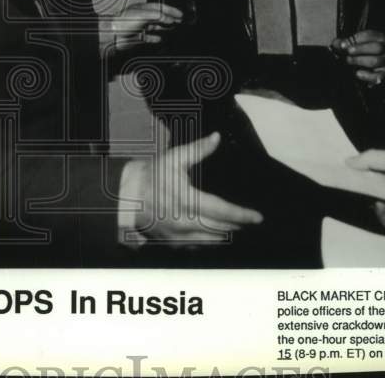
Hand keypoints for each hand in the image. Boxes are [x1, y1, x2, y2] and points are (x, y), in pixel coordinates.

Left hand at [100, 2, 182, 53]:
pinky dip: (156, 38)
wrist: (113, 35)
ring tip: (173, 28)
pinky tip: (160, 39)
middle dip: (170, 18)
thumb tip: (169, 19)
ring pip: (155, 26)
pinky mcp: (138, 36)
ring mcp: (140, 26)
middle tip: (180, 21)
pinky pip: (149, 37)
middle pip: (159, 16)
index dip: (171, 10)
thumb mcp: (144, 15)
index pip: (160, 7)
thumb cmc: (124, 22)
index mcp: (143, 8)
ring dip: (165, 27)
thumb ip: (158, 16)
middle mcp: (142, 16)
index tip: (180, 14)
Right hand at [123, 132, 262, 246]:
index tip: (257, 217)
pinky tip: (216, 236)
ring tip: (238, 227)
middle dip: (238, 225)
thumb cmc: (151, 175)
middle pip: (221, 229)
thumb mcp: (174, 158)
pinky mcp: (172, 243)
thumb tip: (216, 138)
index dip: (242, 215)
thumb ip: (198, 149)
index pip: (223, 211)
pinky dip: (211, 242)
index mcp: (188, 201)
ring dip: (226, 234)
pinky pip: (198, 246)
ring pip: (212, 241)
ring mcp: (178, 236)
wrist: (127, 195)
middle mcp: (185, 223)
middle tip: (251, 222)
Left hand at [331, 30, 384, 85]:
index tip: (343, 44)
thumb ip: (344, 43)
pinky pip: (378, 76)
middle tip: (348, 52)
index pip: (369, 35)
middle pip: (377, 47)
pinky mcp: (384, 74)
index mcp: (378, 38)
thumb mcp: (351, 44)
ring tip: (349, 60)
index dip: (355, 39)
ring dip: (360, 60)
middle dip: (360, 49)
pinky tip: (357, 73)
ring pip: (376, 61)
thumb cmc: (359, 51)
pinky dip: (367, 75)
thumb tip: (337, 44)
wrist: (365, 66)